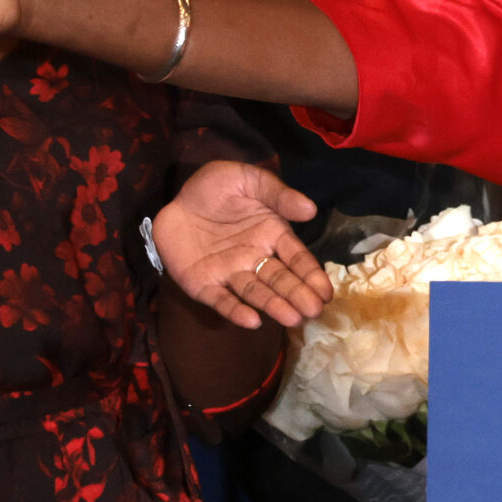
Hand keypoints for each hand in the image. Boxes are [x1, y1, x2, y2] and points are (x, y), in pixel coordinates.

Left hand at [151, 161, 330, 329]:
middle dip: (297, 295)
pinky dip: (235, 311)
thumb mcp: (248, 180)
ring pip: (255, 292)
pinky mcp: (204, 284)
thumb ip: (277, 194)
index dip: (311, 275)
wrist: (175, 198)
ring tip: (292, 319)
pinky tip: (251, 321)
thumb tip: (311, 209)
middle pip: (280, 280)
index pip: (297, 258)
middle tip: (314, 312)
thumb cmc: (215, 187)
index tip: (326, 292)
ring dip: (273, 306)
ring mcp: (230, 273)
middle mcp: (255, 258)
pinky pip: (220, 300)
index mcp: (272, 235)